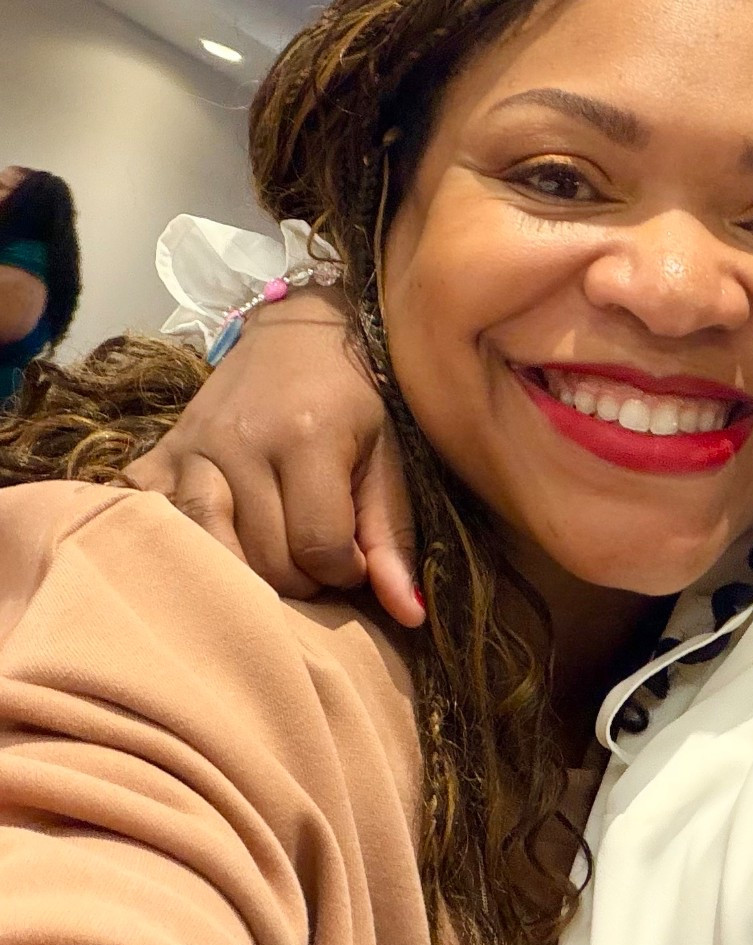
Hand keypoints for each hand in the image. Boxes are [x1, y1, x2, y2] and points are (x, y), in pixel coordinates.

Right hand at [126, 290, 424, 627]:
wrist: (299, 329)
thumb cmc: (355, 398)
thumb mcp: (388, 459)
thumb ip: (392, 536)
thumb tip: (410, 614)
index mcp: (306, 437)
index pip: (318, 546)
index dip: (343, 571)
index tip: (353, 560)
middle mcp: (241, 442)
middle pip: (264, 558)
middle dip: (301, 578)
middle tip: (317, 558)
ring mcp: (193, 447)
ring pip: (206, 547)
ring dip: (245, 571)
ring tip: (274, 558)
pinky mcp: (162, 451)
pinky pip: (150, 515)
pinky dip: (175, 541)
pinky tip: (207, 546)